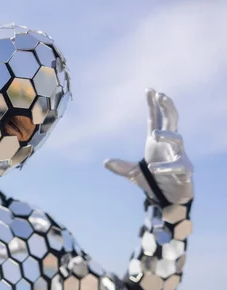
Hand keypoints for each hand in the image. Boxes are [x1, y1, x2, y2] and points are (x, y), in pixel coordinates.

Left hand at [104, 89, 193, 204]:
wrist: (169, 199)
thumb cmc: (154, 181)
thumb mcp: (133, 174)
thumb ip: (121, 167)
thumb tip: (105, 162)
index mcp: (155, 143)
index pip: (155, 120)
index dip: (153, 105)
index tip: (150, 89)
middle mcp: (168, 146)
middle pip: (171, 121)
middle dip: (168, 107)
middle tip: (162, 95)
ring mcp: (178, 156)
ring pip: (178, 139)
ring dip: (167, 135)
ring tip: (154, 135)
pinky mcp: (185, 170)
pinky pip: (178, 165)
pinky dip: (165, 166)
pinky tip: (152, 168)